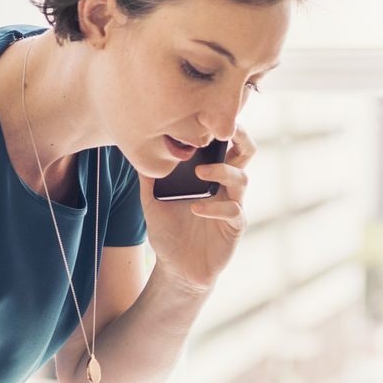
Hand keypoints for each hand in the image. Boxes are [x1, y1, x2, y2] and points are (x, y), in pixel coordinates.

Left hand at [142, 129, 255, 291]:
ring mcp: (233, 206)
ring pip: (242, 179)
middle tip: (225, 128)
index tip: (208, 112)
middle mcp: (225, 186)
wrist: (176, 269)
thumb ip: (148, 176)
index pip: (223, 143)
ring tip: (200, 172)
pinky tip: (196, 208)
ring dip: (222, 171)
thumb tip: (136, 146)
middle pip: (246, 152)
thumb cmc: (168, 232)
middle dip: (240, 137)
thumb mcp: (151, 200)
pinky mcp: (234, 227)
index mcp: (209, 174)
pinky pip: (234, 211)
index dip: (221, 127)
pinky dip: (216, 207)